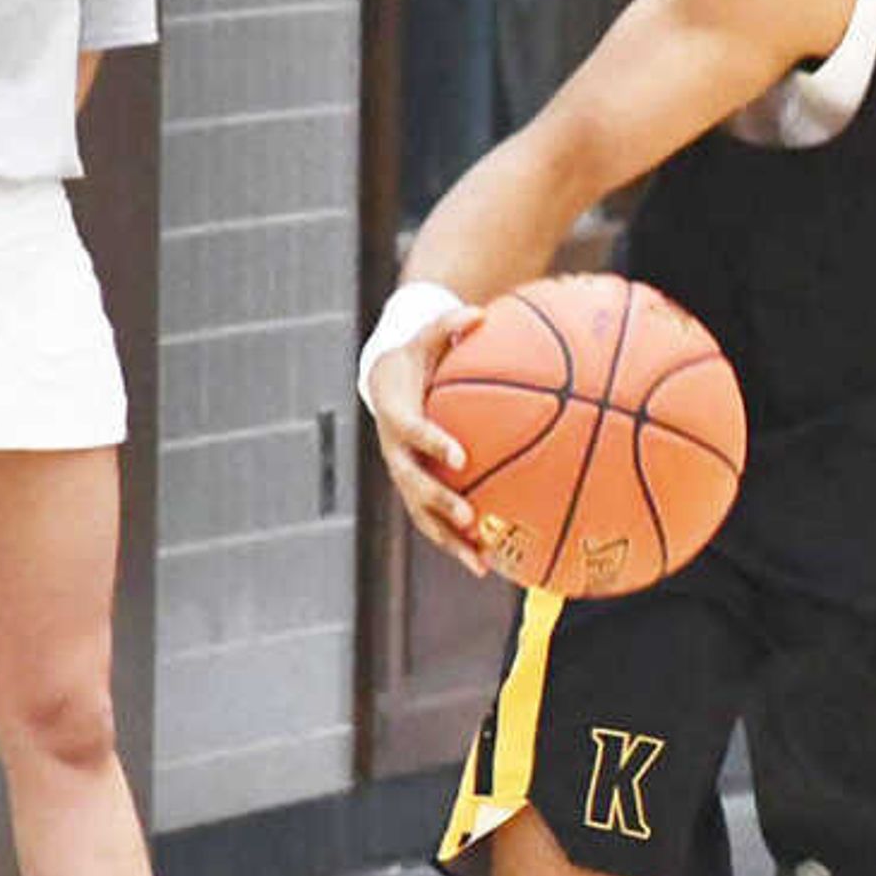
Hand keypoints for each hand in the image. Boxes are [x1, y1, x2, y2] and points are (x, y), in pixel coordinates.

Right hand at [365, 301, 492, 573]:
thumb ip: (448, 325)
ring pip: (422, 515)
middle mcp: (395, 452)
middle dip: (439, 503)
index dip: (433, 444)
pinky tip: (491, 564)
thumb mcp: (425, 340)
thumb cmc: (414, 360)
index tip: (460, 455)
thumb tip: (481, 311)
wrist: (384, 384)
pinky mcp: (416, 491)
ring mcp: (404, 476)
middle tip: (468, 517)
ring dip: (449, 540)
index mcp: (397, 416)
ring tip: (481, 564)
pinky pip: (435, 522)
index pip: (412, 432)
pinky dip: (459, 543)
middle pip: (412, 484)